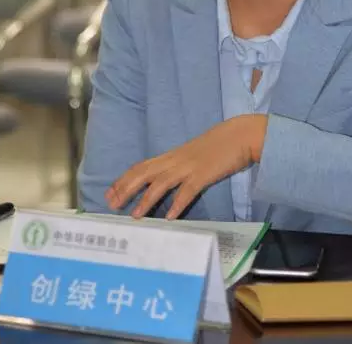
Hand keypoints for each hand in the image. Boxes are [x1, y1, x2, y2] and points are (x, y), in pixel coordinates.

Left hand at [105, 113, 267, 219]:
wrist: (241, 134)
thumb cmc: (219, 144)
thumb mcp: (193, 154)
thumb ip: (180, 165)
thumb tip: (168, 180)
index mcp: (172, 155)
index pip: (141, 166)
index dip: (124, 179)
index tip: (109, 192)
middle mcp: (176, 160)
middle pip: (144, 173)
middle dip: (126, 188)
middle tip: (111, 204)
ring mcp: (189, 167)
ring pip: (161, 182)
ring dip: (146, 199)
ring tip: (134, 215)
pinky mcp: (204, 174)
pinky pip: (187, 191)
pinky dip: (177, 203)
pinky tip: (169, 217)